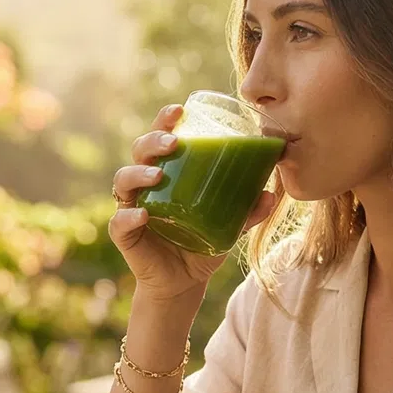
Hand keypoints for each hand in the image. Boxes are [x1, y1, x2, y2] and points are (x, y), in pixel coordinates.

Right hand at [109, 104, 278, 303]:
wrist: (184, 282)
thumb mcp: (231, 225)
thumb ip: (249, 210)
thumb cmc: (203, 243)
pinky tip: (143, 214)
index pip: (160, 137)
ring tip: (157, 175)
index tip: (179, 110)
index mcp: (168, 172)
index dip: (164, 120)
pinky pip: (119, 222)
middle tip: (172, 142)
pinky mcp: (125, 235)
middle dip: (152, 141)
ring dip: (137, 173)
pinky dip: (128, 216)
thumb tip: (274, 194)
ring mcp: (132, 207)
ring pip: (124, 181)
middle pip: (139, 151)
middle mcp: (145, 184)